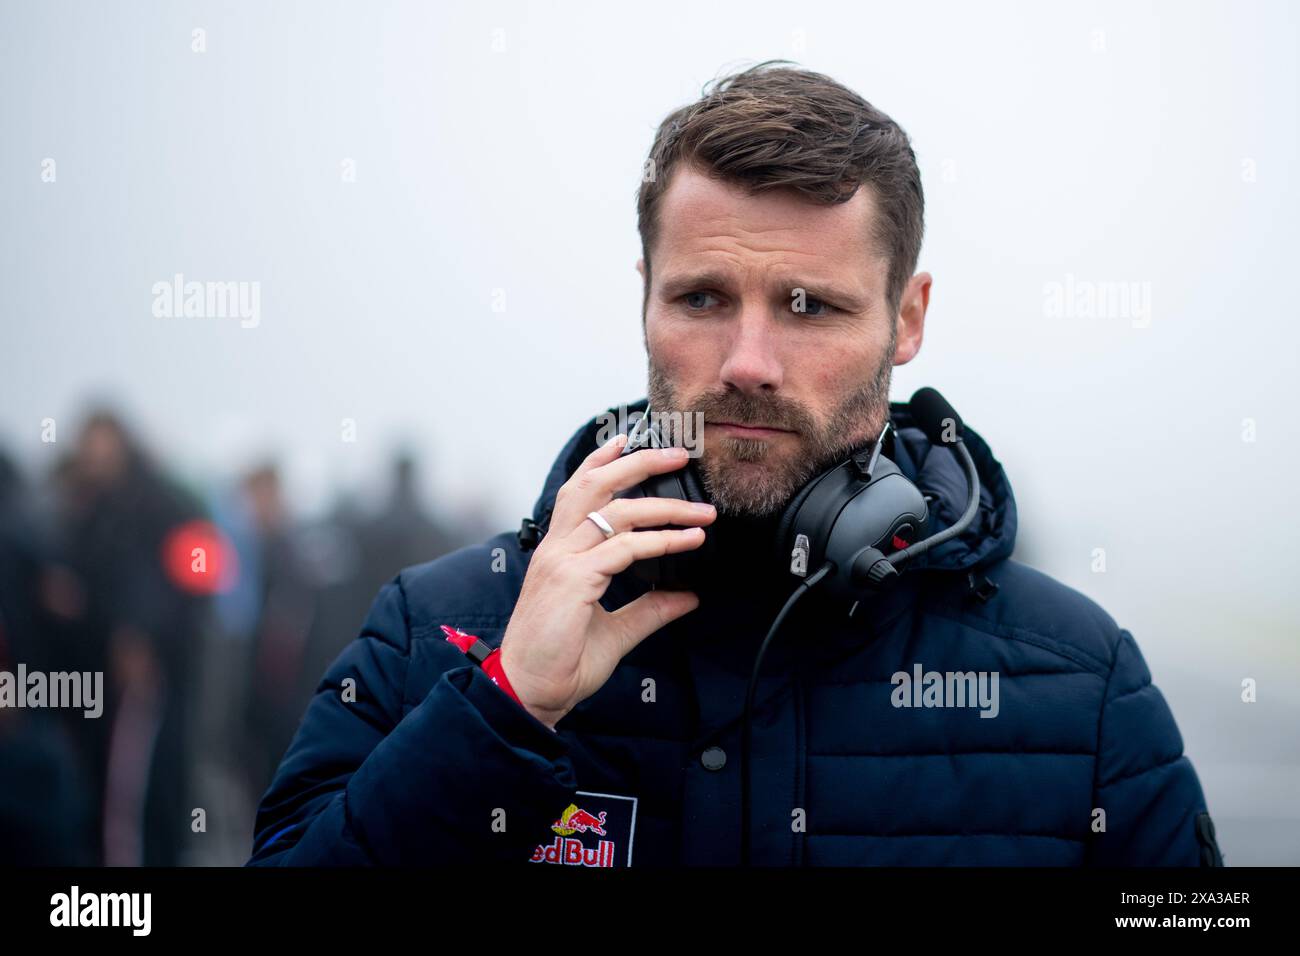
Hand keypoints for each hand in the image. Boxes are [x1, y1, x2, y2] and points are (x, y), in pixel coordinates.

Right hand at [499, 434, 714, 729]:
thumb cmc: (561, 662)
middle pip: (595, 485)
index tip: (629, 439)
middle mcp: (557, 549)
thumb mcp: (615, 631)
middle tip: (677, 454)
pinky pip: (624, 550)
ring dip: (664, 504)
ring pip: (615, 512)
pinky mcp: (573, 581)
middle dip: (637, 462)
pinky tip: (689, 541)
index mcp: (558, 552)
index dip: (603, 461)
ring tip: (701, 508)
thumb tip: (688, 596)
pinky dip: (661, 542)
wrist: (530, 693)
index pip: (579, 490)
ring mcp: (562, 562)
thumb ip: (649, 609)